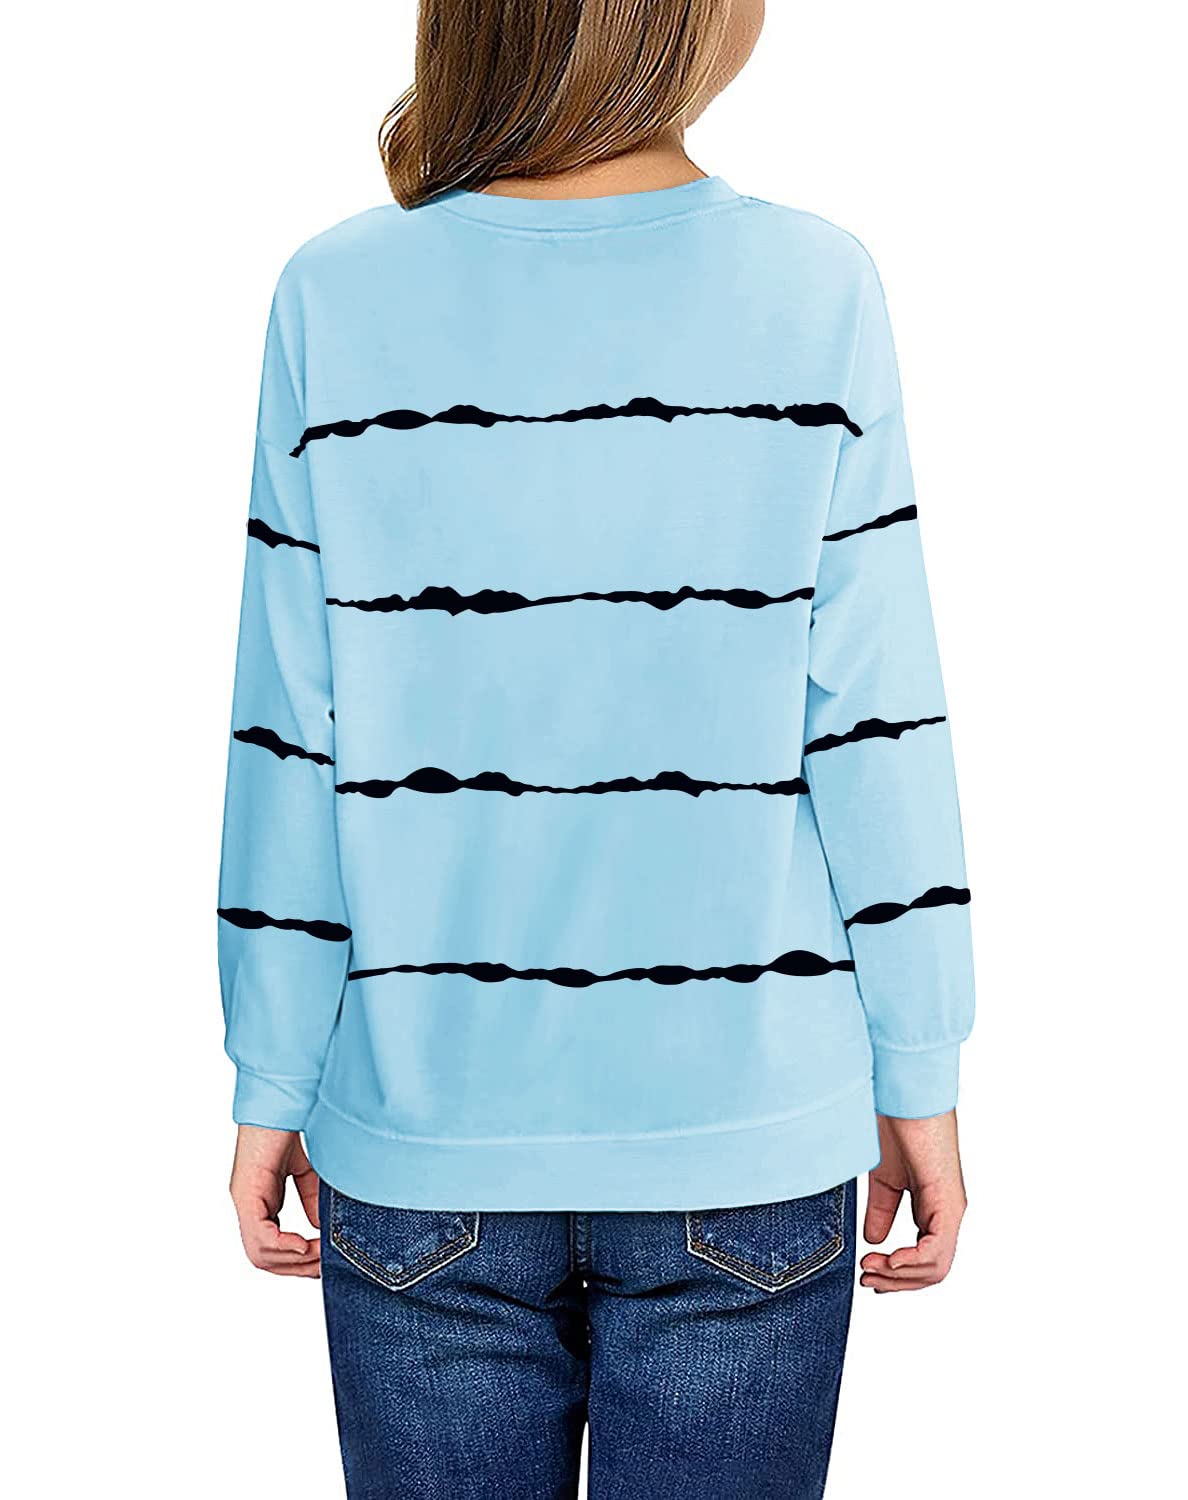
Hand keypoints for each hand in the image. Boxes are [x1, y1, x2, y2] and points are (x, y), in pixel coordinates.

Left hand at [230, 1125, 321, 1276]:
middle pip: (264, 1260)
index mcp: (260, 1201)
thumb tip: (321, 1232)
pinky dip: (282, 1247)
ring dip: (293, 1262)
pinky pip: (259, 1235)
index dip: (297, 1262)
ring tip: (319, 1254)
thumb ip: (312, 1200)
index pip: (271, 1249)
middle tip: (325, 1265)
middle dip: (297, 1268)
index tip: (325, 1261)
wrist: (282, 1100)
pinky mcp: (246, 1194)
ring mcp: (245, 1201)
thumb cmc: (290, 1128)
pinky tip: (304, 1245)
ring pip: (260, 1254)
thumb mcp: (308, 1172)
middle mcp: (248, 1206)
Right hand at [860, 1110, 965, 1292]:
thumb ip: (882, 1210)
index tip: (867, 1273)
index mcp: (933, 1208)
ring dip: (901, 1277)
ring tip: (872, 1268)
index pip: (924, 1261)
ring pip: (936, 1268)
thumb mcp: (884, 1179)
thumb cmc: (896, 1127)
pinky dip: (912, 1262)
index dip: (897, 1276)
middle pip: (932, 1272)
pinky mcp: (949, 1203)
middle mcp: (947, 1214)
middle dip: (897, 1283)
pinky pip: (936, 1249)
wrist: (903, 1098)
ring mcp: (950, 1210)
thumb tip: (875, 1241)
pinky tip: (889, 1259)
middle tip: (867, 1278)